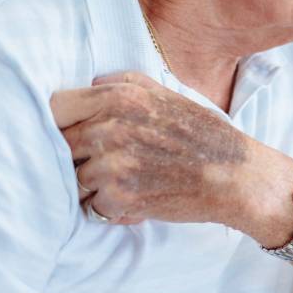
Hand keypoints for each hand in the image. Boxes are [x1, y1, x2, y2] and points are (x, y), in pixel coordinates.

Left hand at [50, 72, 271, 227]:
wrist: (237, 176)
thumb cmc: (207, 137)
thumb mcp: (171, 94)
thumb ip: (127, 84)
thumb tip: (92, 83)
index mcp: (119, 98)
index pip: (56, 108)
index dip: (60, 124)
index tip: (74, 136)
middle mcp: (110, 127)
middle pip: (61, 147)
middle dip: (81, 159)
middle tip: (114, 165)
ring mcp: (112, 164)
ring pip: (75, 181)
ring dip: (97, 187)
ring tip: (133, 183)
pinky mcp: (119, 197)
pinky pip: (93, 208)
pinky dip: (114, 209)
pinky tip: (140, 201)